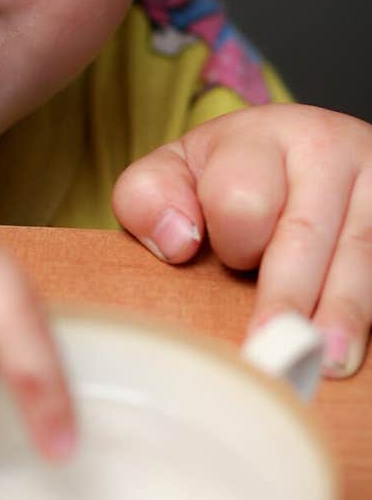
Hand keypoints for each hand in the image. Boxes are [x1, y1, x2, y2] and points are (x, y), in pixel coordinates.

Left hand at [112, 104, 371, 377]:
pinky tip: (361, 344)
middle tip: (273, 350)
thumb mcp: (177, 170)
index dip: (234, 242)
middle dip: (287, 296)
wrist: (302, 148)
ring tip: (327, 363)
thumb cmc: (231, 174)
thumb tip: (177, 242)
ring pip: (360, 254)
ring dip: (344, 311)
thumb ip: (149, 198)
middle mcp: (328, 149)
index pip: (243, 199)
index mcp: (261, 137)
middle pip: (306, 234)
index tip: (232, 262)